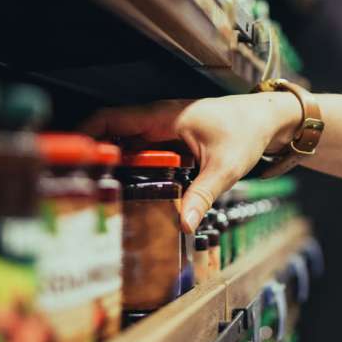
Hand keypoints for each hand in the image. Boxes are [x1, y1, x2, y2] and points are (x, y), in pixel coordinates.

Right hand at [81, 93, 301, 232]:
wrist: (270, 119)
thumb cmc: (248, 132)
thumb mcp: (224, 167)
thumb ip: (202, 195)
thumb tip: (183, 224)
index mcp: (163, 116)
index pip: (112, 118)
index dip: (87, 133)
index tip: (71, 155)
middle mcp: (158, 119)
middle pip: (114, 134)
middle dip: (95, 155)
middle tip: (77, 184)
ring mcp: (165, 129)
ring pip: (128, 144)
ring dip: (112, 162)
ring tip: (95, 191)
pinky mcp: (174, 139)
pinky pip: (143, 151)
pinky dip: (131, 165)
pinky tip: (127, 188)